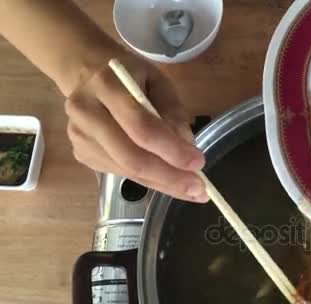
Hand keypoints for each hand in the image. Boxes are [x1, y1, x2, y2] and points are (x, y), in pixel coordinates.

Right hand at [64, 55, 207, 202]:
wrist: (88, 73)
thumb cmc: (131, 76)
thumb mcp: (159, 82)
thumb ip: (173, 113)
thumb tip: (187, 148)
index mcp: (106, 85)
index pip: (141, 126)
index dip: (171, 149)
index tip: (198, 163)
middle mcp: (85, 112)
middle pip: (131, 157)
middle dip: (168, 176)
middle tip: (198, 189)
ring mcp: (79, 136)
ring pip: (126, 171)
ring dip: (162, 183)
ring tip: (189, 189)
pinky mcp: (81, 153)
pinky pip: (120, 173)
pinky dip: (148, 180)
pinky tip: (167, 180)